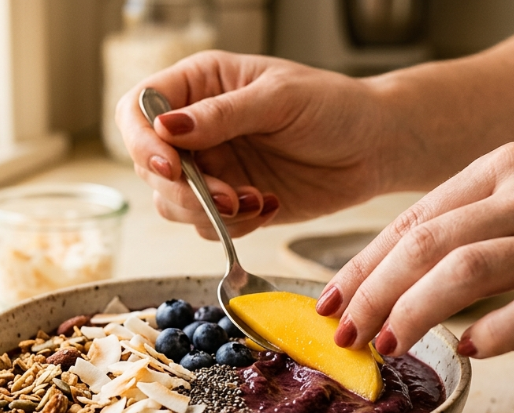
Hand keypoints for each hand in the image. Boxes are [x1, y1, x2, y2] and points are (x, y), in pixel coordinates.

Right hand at [116, 51, 395, 239]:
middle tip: (228, 197)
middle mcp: (197, 126)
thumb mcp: (279, 99)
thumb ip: (222, 114)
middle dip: (184, 189)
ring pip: (171, 202)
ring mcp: (212, 167)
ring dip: (207, 212)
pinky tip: (267, 205)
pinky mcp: (230, 202)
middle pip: (149, 165)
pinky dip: (231, 226)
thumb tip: (166, 126)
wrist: (374, 147)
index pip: (139, 109)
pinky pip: (205, 226)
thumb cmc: (335, 106)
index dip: (142, 140)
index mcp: (200, 84)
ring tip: (253, 200)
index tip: (169, 165)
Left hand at [317, 142, 513, 357]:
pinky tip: (464, 351)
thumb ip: (470, 225)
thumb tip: (393, 276)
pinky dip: (486, 337)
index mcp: (506, 168)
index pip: (413, 218)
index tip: (329, 301)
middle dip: (371, 292)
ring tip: (384, 346)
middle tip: (343, 334)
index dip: (361, 264)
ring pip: (463, 272)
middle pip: (426, 243)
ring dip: (411, 313)